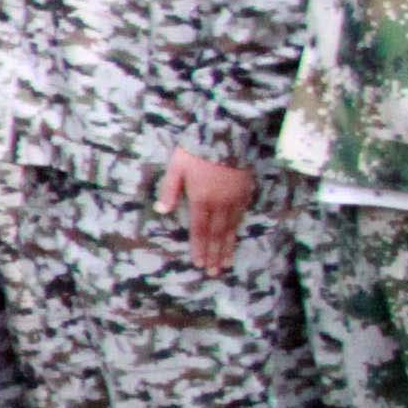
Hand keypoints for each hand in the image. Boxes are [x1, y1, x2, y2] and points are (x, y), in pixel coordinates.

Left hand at [155, 149, 256, 276]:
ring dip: (227, 247)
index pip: (199, 230)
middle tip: (214, 272)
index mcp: (201, 199)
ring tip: (225, 263)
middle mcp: (220, 203)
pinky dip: (238, 230)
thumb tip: (161, 210)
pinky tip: (236, 238)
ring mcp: (235, 198)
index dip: (199, 248)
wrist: (228, 134)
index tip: (198, 263)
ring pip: (231, 228)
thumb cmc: (197, 150)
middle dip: (214, 254)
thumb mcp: (176, 168)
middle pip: (216, 234)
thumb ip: (169, 190)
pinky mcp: (246, 191)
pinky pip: (242, 216)